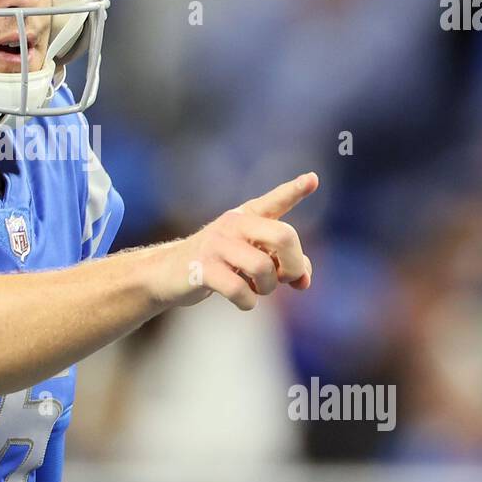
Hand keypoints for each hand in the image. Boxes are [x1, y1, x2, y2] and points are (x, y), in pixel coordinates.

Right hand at [151, 172, 317, 309]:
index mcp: (246, 217)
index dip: (294, 190)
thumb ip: (283, 264)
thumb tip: (304, 281)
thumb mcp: (250, 258)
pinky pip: (239, 290)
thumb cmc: (217, 264)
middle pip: (284, 235)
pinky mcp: (202, 268)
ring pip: (263, 268)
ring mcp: (216, 244)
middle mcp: (233, 224)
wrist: (168, 274)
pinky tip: (243, 299)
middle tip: (286, 279)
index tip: (313, 179)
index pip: (274, 201)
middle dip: (294, 264)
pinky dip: (248, 302)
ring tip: (256, 289)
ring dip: (267, 288)